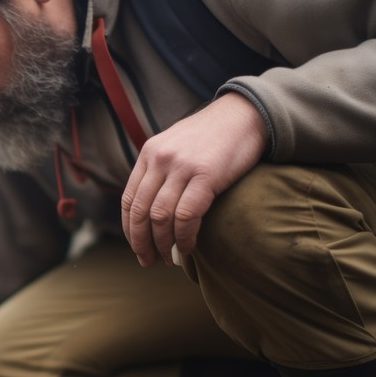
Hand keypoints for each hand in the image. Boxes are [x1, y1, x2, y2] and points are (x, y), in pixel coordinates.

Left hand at [120, 92, 267, 266]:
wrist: (246, 114)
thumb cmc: (214, 137)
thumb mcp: (177, 146)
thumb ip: (161, 171)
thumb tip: (151, 210)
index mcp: (149, 153)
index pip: (129, 200)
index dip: (130, 229)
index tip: (137, 247)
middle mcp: (160, 159)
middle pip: (140, 212)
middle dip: (141, 242)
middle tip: (148, 261)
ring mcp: (182, 166)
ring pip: (160, 217)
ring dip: (163, 244)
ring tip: (169, 259)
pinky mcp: (206, 175)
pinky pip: (186, 216)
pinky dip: (184, 237)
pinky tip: (188, 247)